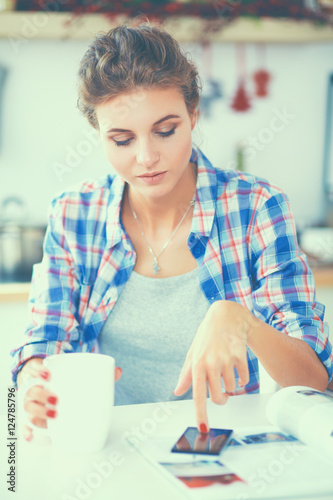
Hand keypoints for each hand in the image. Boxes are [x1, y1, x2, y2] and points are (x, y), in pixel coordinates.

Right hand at [17, 357, 121, 441]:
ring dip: (38, 412)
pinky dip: (26, 430)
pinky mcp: (32, 416)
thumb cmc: (62, 378)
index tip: (49, 375)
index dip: (38, 372)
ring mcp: (31, 402)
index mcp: (42, 374)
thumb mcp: (74, 371)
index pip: (34, 370)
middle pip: (31, 391)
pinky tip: (32, 436)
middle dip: (41, 396)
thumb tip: (118, 371)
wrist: (46, 382)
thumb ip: (96, 371)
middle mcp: (34, 387)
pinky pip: (24, 424)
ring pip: (28, 407)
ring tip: (54, 414)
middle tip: (57, 399)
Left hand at [173, 300, 255, 432]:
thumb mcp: (193, 353)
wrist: (226, 316)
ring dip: (231, 385)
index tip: (203, 428)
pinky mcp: (240, 356)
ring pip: (232, 388)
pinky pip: (244, 380)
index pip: (197, 394)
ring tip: (227, 371)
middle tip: (221, 394)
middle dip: (221, 399)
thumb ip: (186, 375)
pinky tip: (237, 369)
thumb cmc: (207, 336)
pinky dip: (243, 379)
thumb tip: (176, 391)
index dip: (200, 413)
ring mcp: (226, 359)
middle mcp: (211, 363)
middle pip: (218, 397)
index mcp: (197, 364)